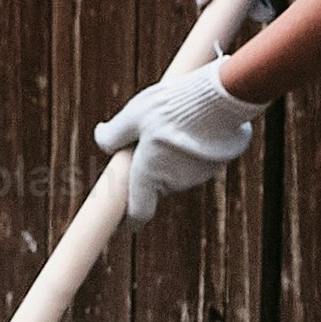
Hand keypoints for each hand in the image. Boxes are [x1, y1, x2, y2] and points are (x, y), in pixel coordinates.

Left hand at [93, 62, 266, 219]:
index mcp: (148, 174)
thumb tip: (101, 138)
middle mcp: (174, 182)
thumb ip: (114, 133)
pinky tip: (191, 126)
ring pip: (175, 172)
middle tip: (144, 141)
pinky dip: (188, 151)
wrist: (219, 98)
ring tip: (171, 125)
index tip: (121, 223)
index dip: (127, 220)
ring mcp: (197, 176)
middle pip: (155, 185)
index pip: (138, 212)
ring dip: (168, 158)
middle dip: (148, 171)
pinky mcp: (214, 165)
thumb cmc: (171, 107)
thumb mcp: (133, 114)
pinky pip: (194, 163)